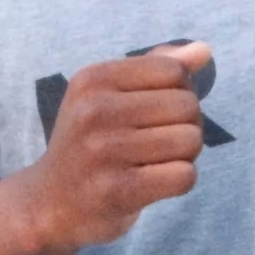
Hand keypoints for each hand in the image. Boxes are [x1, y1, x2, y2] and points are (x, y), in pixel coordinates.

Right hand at [19, 43, 208, 253]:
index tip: (159, 112)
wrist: (50, 203)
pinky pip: (184, 176)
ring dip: (185, 156)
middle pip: (187, 106)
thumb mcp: (109, 95)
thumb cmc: (90, 143)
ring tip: (155, 162)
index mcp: (93, 79)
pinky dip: (179, 180)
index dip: (181, 92)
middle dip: (187, 125)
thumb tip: (204, 50)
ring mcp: (103, 151)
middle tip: (159, 143)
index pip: (172, 71)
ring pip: (190, 141)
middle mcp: (94, 111)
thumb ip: (157, 68)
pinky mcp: (116, 190)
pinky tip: (154, 183)